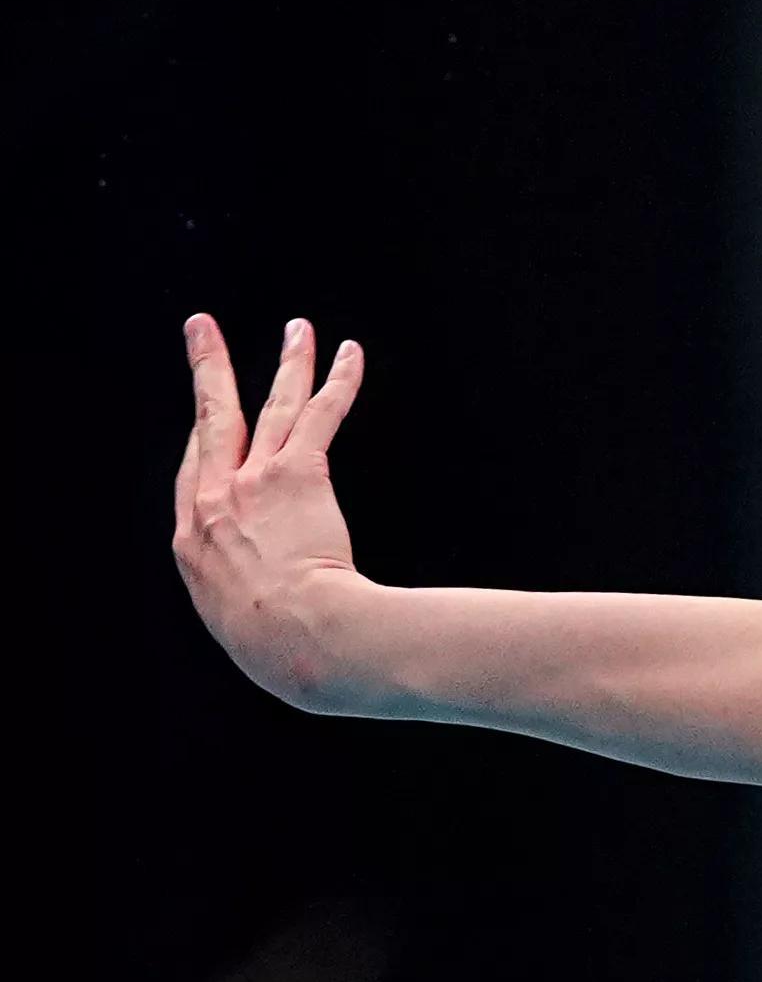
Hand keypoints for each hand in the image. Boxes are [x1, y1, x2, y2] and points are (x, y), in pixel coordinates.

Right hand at [173, 315, 376, 708]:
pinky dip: (338, 380)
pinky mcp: (299, 475)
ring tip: (298, 329)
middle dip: (208, 368)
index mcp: (193, 544)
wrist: (300, 641)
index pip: (192, 476)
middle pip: (211, 419)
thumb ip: (248, 612)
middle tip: (202, 328)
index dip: (201, 445)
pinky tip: (348, 353)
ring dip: (288, 362)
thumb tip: (278, 629)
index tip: (207, 420)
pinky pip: (322, 414)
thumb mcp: (244, 637)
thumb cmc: (279, 653)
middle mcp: (216, 503)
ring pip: (273, 405)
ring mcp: (254, 483)